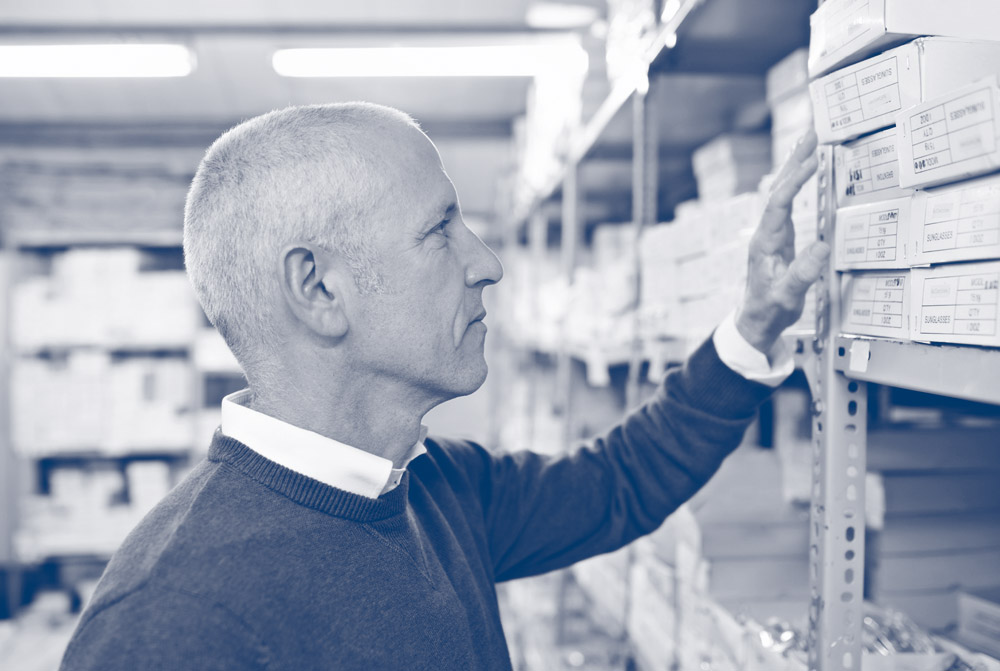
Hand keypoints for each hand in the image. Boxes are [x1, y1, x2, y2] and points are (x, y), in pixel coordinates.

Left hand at [736, 129, 830, 354]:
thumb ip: (802, 273)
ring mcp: (772, 231)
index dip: (795, 181)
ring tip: (810, 138)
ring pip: (782, 190)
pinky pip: (787, 199)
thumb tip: (822, 246)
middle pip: (778, 187)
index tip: (813, 160)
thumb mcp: (787, 296)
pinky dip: (796, 179)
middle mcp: (766, 231)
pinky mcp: (779, 234)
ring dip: (795, 164)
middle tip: (812, 132)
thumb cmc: (769, 309)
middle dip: (795, 160)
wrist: (756, 320)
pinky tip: (803, 166)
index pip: (779, 203)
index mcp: (765, 242)